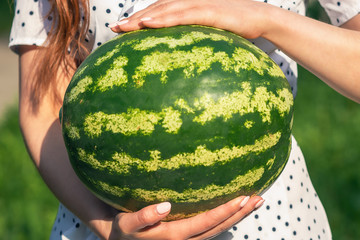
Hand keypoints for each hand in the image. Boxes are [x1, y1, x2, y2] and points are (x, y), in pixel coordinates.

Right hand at [107, 196, 262, 238]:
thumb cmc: (124, 229)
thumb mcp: (128, 224)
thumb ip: (144, 217)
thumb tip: (165, 206)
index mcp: (174, 236)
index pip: (206, 223)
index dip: (225, 211)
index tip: (243, 197)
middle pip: (219, 228)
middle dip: (240, 213)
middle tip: (259, 197)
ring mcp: (189, 239)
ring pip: (219, 230)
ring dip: (238, 216)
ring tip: (255, 201)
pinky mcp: (188, 236)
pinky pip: (212, 229)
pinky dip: (226, 218)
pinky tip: (236, 207)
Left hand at [109, 0, 272, 38]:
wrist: (259, 17)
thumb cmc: (234, 27)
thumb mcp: (210, 32)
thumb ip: (195, 39)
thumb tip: (183, 56)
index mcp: (188, 7)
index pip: (158, 13)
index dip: (139, 19)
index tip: (122, 30)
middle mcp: (189, 2)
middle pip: (156, 10)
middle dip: (133, 19)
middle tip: (114, 29)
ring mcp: (198, 5)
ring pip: (164, 10)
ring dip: (143, 18)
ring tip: (124, 27)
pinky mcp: (208, 11)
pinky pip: (182, 15)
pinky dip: (164, 19)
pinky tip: (149, 24)